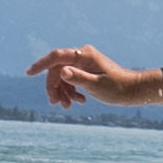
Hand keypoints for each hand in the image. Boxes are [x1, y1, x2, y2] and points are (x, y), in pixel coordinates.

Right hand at [27, 44, 162, 108]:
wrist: (134, 90)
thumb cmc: (118, 88)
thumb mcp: (97, 86)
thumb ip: (79, 78)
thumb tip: (62, 72)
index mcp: (84, 56)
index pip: (56, 56)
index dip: (40, 64)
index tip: (28, 73)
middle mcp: (83, 56)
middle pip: (58, 69)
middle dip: (55, 87)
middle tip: (57, 104)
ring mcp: (85, 63)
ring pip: (64, 76)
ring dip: (63, 92)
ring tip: (69, 106)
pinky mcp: (88, 71)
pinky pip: (72, 79)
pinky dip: (72, 91)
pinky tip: (78, 101)